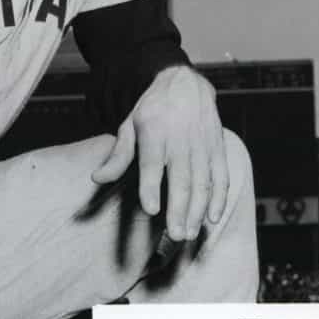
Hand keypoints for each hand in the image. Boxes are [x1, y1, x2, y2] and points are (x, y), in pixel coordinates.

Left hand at [91, 66, 228, 241]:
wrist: (183, 82)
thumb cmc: (152, 110)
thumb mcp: (129, 126)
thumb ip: (118, 155)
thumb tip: (97, 179)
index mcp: (154, 131)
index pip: (152, 163)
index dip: (152, 187)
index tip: (151, 209)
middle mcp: (180, 138)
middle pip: (181, 178)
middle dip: (179, 209)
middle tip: (175, 236)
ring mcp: (202, 143)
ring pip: (203, 181)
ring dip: (198, 210)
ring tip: (188, 233)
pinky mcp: (218, 147)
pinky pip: (221, 175)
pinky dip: (219, 198)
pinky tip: (212, 217)